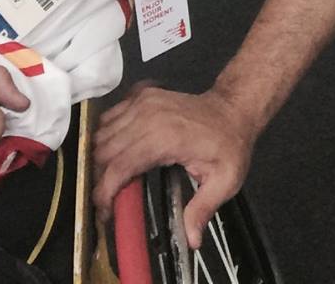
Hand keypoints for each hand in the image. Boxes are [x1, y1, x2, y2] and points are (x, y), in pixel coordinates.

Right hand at [94, 84, 254, 248]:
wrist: (233, 109)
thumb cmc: (229, 144)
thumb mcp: (225, 181)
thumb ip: (203, 209)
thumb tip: (191, 240)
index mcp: (164, 138)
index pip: (118, 167)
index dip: (105, 193)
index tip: (106, 212)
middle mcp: (148, 116)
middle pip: (104, 151)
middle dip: (101, 178)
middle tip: (112, 199)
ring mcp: (143, 102)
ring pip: (102, 133)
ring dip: (102, 158)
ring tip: (115, 178)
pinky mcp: (142, 95)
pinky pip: (110, 116)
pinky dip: (107, 135)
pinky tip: (120, 151)